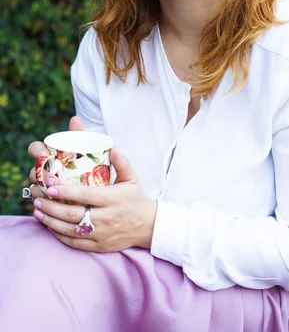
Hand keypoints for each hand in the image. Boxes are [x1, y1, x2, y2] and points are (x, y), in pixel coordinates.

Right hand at [28, 116, 83, 200]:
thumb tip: (76, 118)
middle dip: (41, 175)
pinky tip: (53, 205)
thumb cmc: (85, 163)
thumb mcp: (85, 149)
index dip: (36, 151)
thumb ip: (80, 135)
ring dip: (42, 191)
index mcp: (48, 155)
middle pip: (33, 171)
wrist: (93, 187)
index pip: (35, 149)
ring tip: (55, 194)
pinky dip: (45, 204)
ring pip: (35, 188)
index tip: (45, 154)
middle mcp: (42, 170)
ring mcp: (43, 186)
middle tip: (53, 179)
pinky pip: (40, 203)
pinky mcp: (47, 201)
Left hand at [32, 146, 157, 252]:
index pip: (85, 195)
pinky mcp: (98, 246)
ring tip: (37, 211)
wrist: (148, 226)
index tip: (51, 186)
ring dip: (50, 221)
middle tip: (37, 198)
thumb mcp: (132, 178)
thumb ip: (121, 162)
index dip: (65, 192)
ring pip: (70, 230)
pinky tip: (49, 227)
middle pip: (72, 214)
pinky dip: (59, 236)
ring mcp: (101, 234)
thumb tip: (111, 145)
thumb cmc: (137, 199)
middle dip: (51, 207)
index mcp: (112, 199)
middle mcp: (105, 217)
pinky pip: (75, 243)